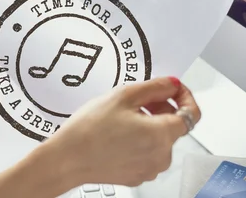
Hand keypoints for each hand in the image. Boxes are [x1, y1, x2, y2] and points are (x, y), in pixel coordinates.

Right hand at [47, 77, 200, 186]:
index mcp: (161, 134)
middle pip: (174, 126)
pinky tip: (117, 133)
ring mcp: (149, 169)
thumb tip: (172, 84)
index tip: (172, 89)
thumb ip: (154, 87)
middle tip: (137, 100)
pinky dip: (139, 141)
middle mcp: (161, 156)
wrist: (67, 158)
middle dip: (161, 109)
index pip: (192, 113)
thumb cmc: (89, 129)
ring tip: (121, 117)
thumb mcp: (122, 96)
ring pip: (159, 140)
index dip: (184, 96)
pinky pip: (147, 154)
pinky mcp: (137, 175)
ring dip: (149, 125)